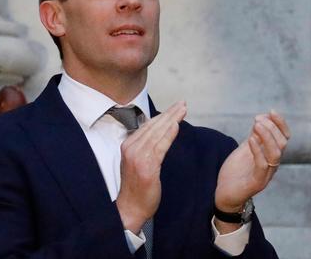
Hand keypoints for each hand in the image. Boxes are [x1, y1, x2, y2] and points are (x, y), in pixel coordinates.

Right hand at [116, 101, 186, 233]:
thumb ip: (145, 147)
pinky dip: (169, 134)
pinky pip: (160, 147)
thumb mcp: (136, 162)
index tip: (174, 108)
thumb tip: (159, 134)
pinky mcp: (147, 167)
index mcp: (128, 145)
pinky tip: (176, 126)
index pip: (147, 126)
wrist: (130, 208)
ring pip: (157, 133)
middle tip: (182, 103)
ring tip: (183, 110)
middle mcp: (131, 148)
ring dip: (172, 119)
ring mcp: (138, 157)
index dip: (162, 115)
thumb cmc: (136, 187)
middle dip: (169, 113)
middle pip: (153, 126)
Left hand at [214, 111, 290, 214]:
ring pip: (276, 154)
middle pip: (282, 143)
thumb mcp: (245, 150)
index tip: (271, 111)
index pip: (284, 137)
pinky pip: (262, 165)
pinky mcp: (257, 183)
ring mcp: (266, 174)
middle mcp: (272, 164)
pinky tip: (250, 139)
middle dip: (272, 127)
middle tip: (257, 119)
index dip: (280, 124)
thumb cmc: (235, 172)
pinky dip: (258, 150)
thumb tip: (260, 119)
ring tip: (256, 124)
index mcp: (270, 155)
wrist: (224, 195)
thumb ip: (254, 137)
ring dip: (267, 136)